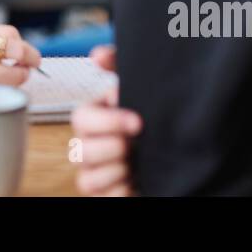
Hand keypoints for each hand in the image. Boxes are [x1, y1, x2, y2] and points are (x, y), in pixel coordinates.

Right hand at [70, 44, 140, 195]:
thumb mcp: (139, 90)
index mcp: (95, 119)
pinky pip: (101, 196)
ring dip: (114, 170)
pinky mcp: (105, 194)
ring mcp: (96, 174)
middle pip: (78, 150)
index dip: (107, 120)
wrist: (173, 155)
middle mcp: (90, 147)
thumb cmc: (150, 121)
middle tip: (134, 144)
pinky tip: (135, 180)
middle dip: (110, 147)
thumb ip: (119, 66)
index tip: (137, 122)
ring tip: (134, 164)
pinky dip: (119, 190)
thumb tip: (98, 55)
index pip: (81, 117)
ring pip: (86, 178)